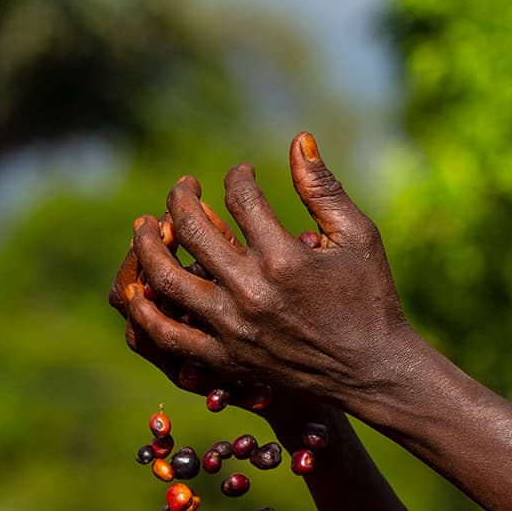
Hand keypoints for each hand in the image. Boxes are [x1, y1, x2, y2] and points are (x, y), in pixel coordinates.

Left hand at [116, 134, 417, 412]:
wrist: (373, 372)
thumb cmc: (371, 298)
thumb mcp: (358, 236)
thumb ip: (323, 188)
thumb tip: (298, 138)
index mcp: (285, 258)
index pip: (240, 198)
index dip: (237, 177)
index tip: (242, 175)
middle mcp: (252, 293)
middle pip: (192, 229)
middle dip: (183, 197)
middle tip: (184, 187)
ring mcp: (234, 329)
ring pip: (167, 279)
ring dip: (148, 245)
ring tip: (146, 226)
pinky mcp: (226, 359)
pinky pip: (169, 335)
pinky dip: (146, 310)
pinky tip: (138, 286)